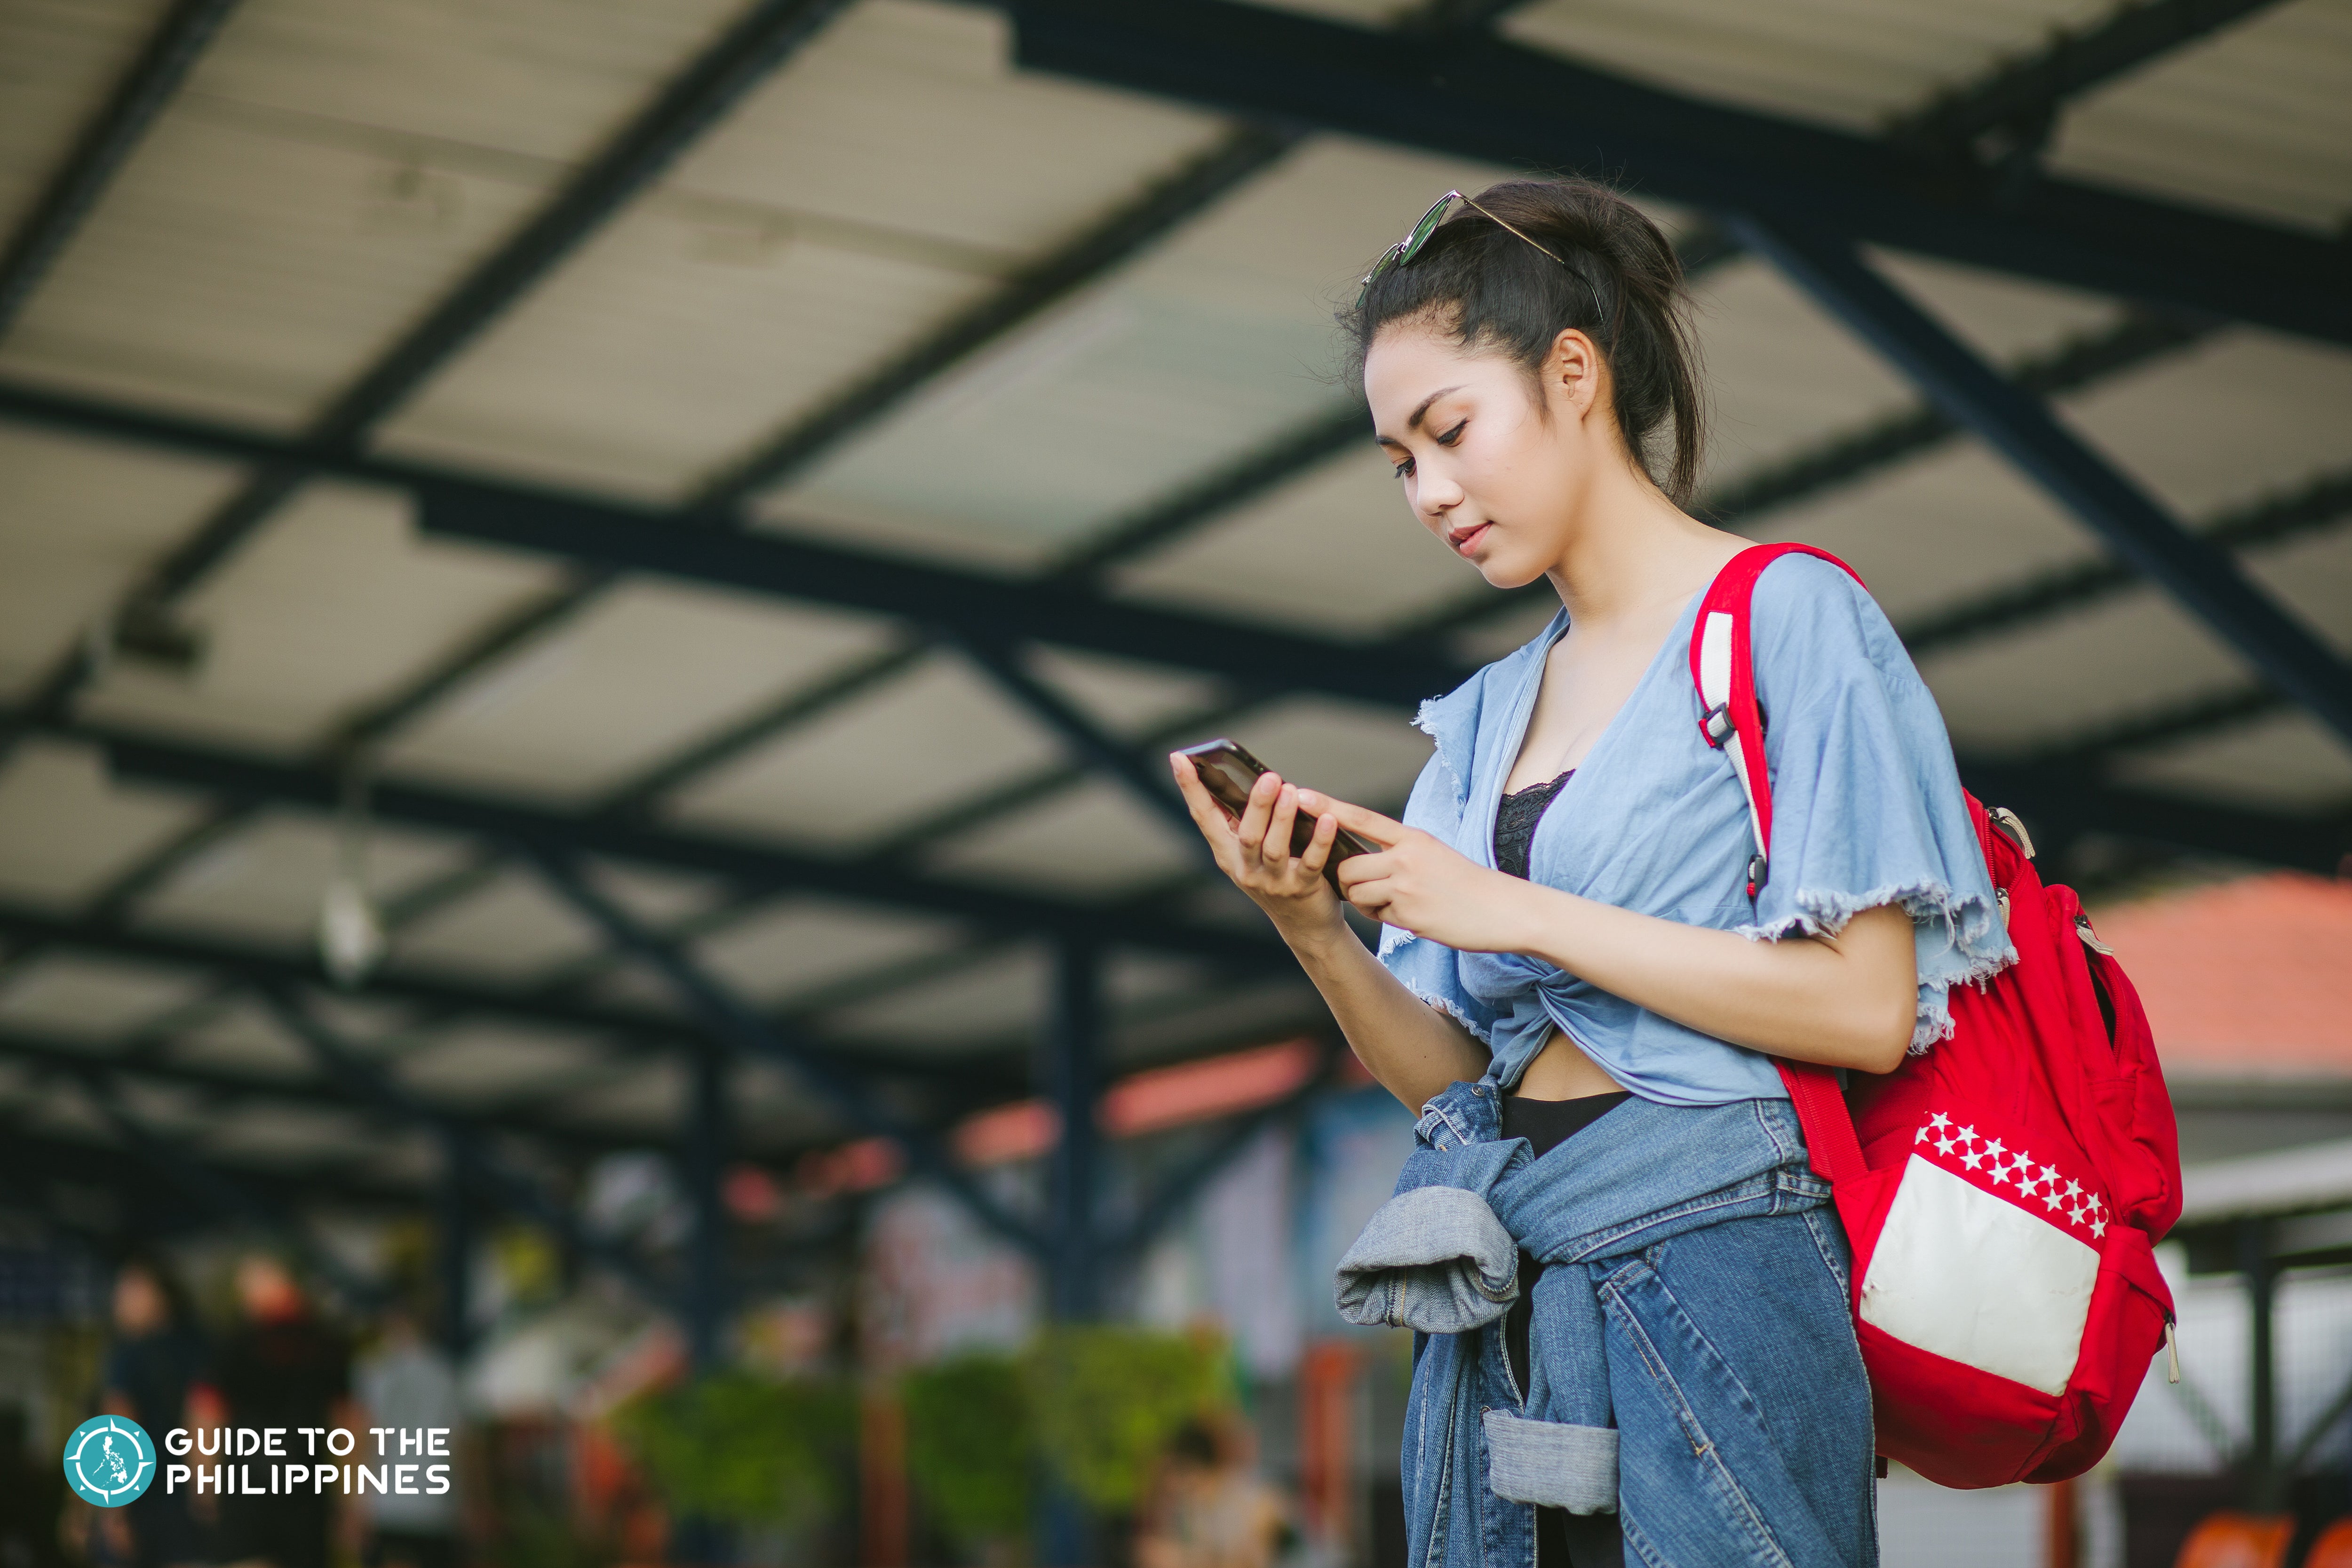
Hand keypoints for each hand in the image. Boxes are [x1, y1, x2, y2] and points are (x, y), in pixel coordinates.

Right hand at [1170, 753, 1346, 937]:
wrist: (1304, 925)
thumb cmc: (1276, 876)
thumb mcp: (1251, 853)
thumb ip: (1244, 822)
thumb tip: (1246, 776)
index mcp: (1227, 853)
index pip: (1203, 816)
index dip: (1190, 788)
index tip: (1179, 758)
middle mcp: (1244, 869)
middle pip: (1246, 835)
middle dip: (1257, 805)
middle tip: (1270, 777)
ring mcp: (1272, 882)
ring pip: (1274, 849)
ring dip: (1283, 818)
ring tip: (1291, 791)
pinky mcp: (1301, 889)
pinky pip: (1310, 863)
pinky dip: (1319, 841)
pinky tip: (1328, 820)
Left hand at [1300, 793, 1539, 953]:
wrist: (1502, 910)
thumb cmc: (1465, 883)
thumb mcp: (1433, 854)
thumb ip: (1398, 851)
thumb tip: (1361, 861)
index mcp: (1411, 837)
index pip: (1360, 818)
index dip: (1327, 806)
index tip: (1297, 793)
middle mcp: (1406, 857)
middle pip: (1347, 867)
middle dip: (1348, 881)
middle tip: (1370, 888)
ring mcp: (1407, 885)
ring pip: (1357, 893)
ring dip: (1366, 902)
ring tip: (1396, 902)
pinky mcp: (1409, 913)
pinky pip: (1376, 916)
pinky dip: (1387, 917)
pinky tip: (1414, 915)